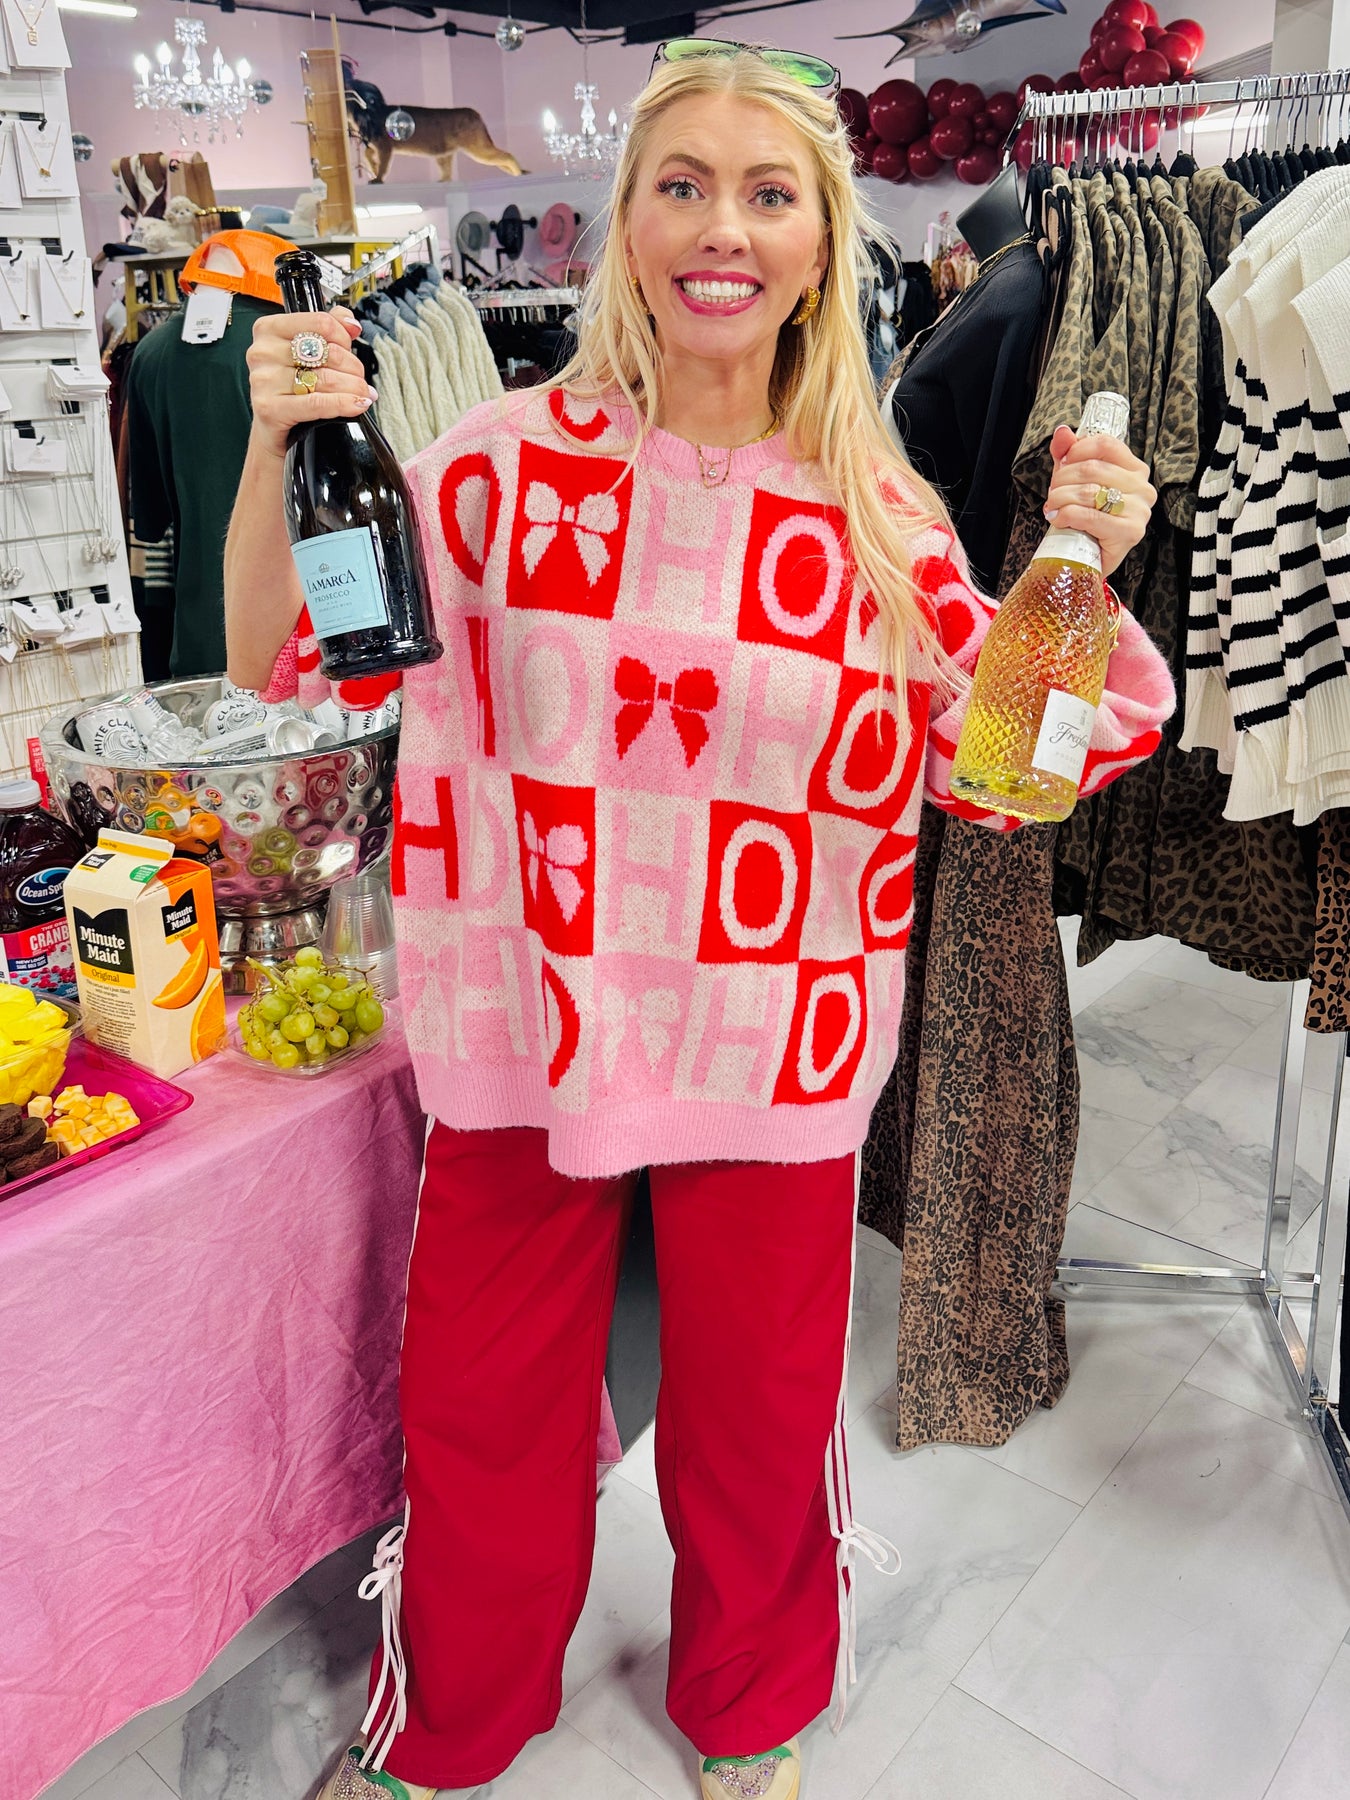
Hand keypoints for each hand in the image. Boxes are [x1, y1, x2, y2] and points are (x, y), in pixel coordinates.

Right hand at [245, 306, 373, 458]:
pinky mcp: (270, 408)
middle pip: (326, 351)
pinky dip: (343, 404)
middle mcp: (262, 351)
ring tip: (362, 393)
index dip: (343, 337)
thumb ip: (326, 329)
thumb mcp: (304, 352)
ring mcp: (264, 380)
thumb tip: (350, 322)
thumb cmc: (288, 386)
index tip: (350, 349)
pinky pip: (317, 403)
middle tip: (360, 379)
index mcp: (269, 329)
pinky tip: (357, 404)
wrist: (271, 425)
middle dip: (353, 367)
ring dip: (353, 387)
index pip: (320, 323)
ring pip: (325, 378)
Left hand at [1044, 425, 1155, 580]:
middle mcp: (1142, 488)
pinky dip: (1067, 516)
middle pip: (1093, 468)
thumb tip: (1062, 432)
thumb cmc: (1084, 519)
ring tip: (1052, 507)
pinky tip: (1058, 519)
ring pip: (1089, 491)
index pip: (1105, 444)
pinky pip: (1090, 516)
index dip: (1076, 451)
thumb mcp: (1074, 482)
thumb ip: (1068, 455)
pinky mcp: (1130, 532)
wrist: (1088, 558)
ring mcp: (1139, 511)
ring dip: (1060, 498)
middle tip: (1052, 493)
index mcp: (1134, 469)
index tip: (1062, 464)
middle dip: (1062, 479)